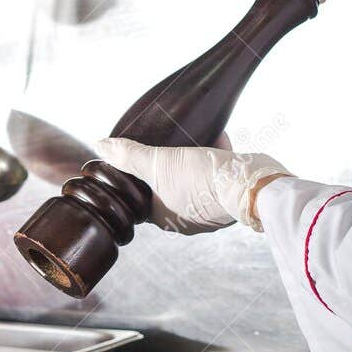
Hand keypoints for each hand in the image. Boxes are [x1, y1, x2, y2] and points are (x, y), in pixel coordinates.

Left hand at [95, 138, 289, 233]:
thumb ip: (130, 156)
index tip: (136, 159)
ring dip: (192, 158)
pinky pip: (218, 172)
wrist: (251, 184)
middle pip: (168, 187)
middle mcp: (188, 217)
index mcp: (166, 217)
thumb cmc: (202, 180)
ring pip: (195, 179)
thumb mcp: (160, 163)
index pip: (141, 199)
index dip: (137, 179)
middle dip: (167, 166)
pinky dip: (215, 153)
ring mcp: (212, 208)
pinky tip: (216, 133)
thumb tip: (101, 146)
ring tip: (188, 137)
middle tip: (162, 144)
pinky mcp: (232, 194)